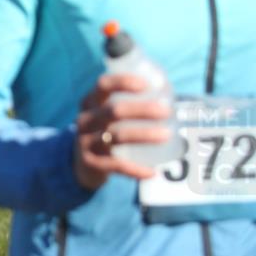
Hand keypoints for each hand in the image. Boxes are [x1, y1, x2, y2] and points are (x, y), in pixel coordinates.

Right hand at [73, 74, 171, 189]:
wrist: (82, 163)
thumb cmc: (107, 130)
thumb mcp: (108, 114)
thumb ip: (129, 104)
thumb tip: (173, 98)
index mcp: (91, 102)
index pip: (103, 85)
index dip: (123, 82)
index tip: (147, 85)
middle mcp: (85, 120)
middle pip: (113, 111)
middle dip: (142, 109)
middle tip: (166, 112)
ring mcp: (86, 142)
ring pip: (117, 136)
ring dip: (144, 135)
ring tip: (166, 135)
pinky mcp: (91, 162)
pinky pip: (115, 165)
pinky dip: (135, 169)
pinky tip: (152, 172)